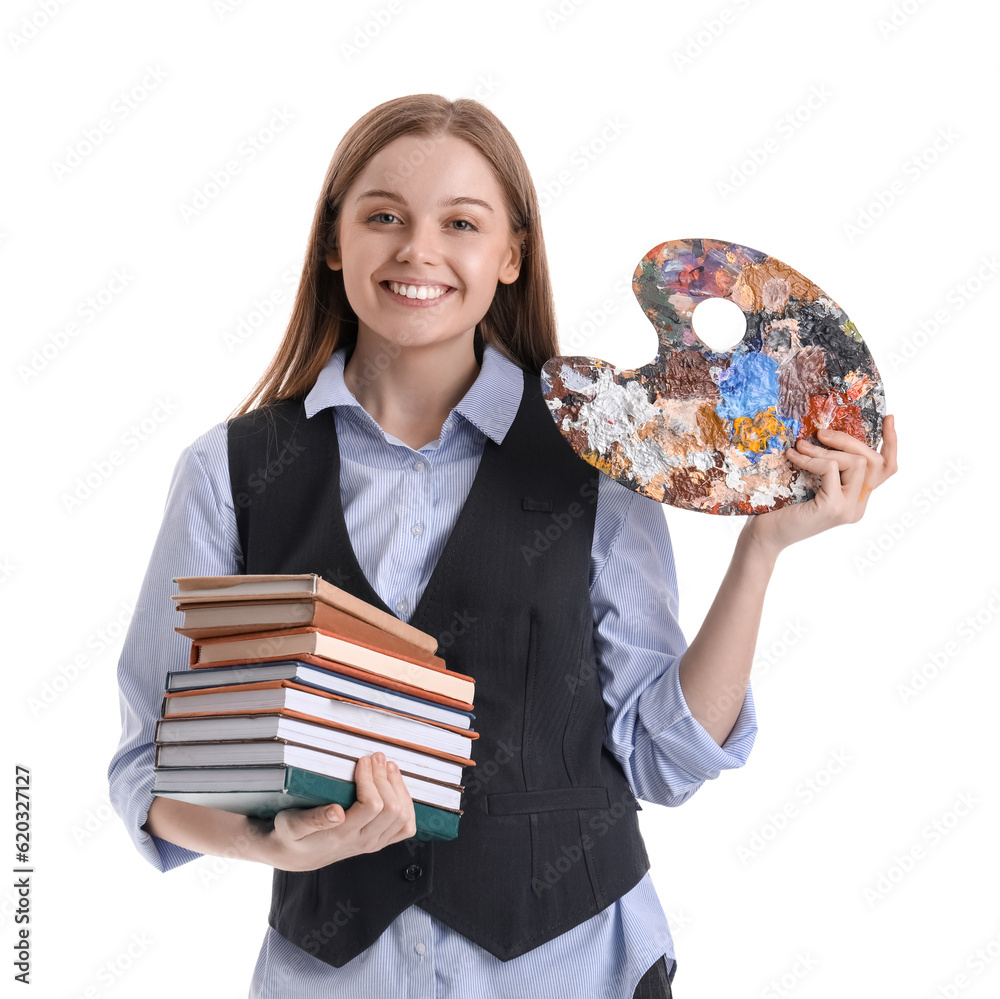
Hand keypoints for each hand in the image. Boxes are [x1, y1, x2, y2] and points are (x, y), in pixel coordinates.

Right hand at [260, 753, 416, 871]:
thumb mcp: (292, 825)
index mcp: (343, 835)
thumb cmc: (292, 835)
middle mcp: (363, 841)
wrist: (297, 855)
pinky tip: (396, 787)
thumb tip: (337, 812)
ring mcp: (374, 843)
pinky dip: (407, 804)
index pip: (372, 806)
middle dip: (386, 778)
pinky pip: (405, 827)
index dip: (371, 779)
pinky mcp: (380, 841)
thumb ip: (313, 819)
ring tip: (388, 767)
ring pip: (402, 816)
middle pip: (392, 809)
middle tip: (376, 757)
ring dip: (398, 787)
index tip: (363, 761)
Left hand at [741, 414, 897, 554]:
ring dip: (826, 450)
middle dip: (847, 440)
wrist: (764, 535)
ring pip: (856, 463)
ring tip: (799, 446)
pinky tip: (793, 457)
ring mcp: (848, 509)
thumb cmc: (780, 507)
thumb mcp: (809, 481)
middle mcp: (857, 507)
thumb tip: (827, 431)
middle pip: (873, 462)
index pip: (885, 470)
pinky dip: (813, 460)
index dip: (891, 443)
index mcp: (855, 500)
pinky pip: (832, 469)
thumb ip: (828, 466)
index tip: (888, 418)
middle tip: (820, 433)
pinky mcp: (833, 507)